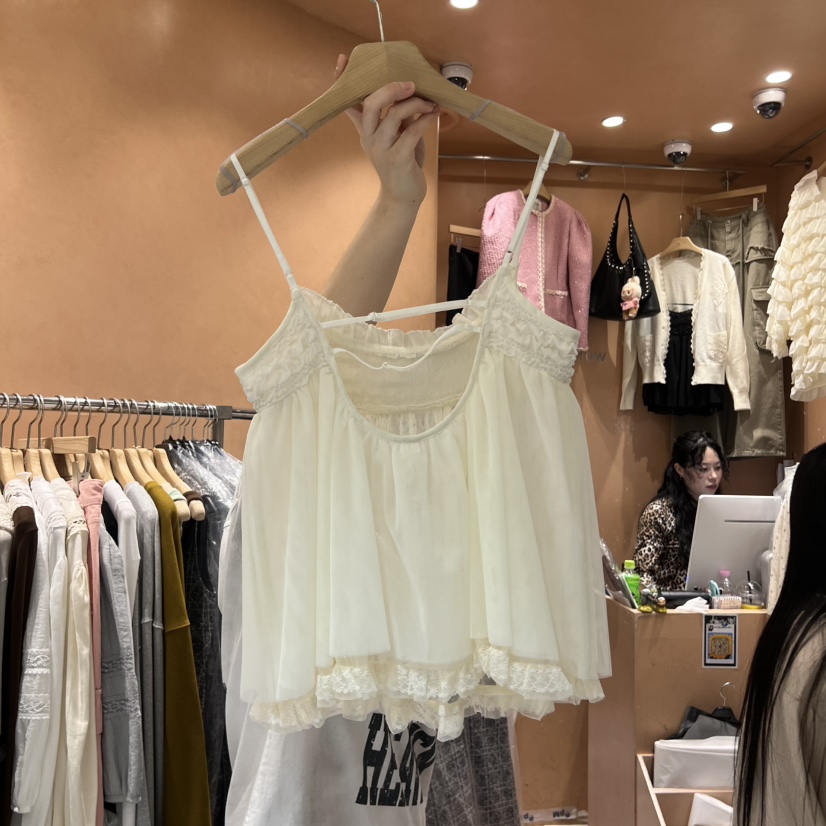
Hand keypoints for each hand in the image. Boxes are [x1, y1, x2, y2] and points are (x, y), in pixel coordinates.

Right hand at [335, 53, 439, 206]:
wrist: (403, 196)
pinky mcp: (397, 159)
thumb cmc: (401, 162)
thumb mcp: (395, 136)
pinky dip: (425, 120)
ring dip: (415, 104)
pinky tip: (434, 115)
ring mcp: (382, 149)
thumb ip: (395, 115)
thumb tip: (407, 89)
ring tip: (430, 104)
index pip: (348, 103)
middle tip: (410, 84)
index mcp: (365, 129)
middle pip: (370, 104)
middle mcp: (369, 137)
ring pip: (393, 115)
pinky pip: (412, 132)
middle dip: (391, 89)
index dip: (342, 81)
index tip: (343, 60)